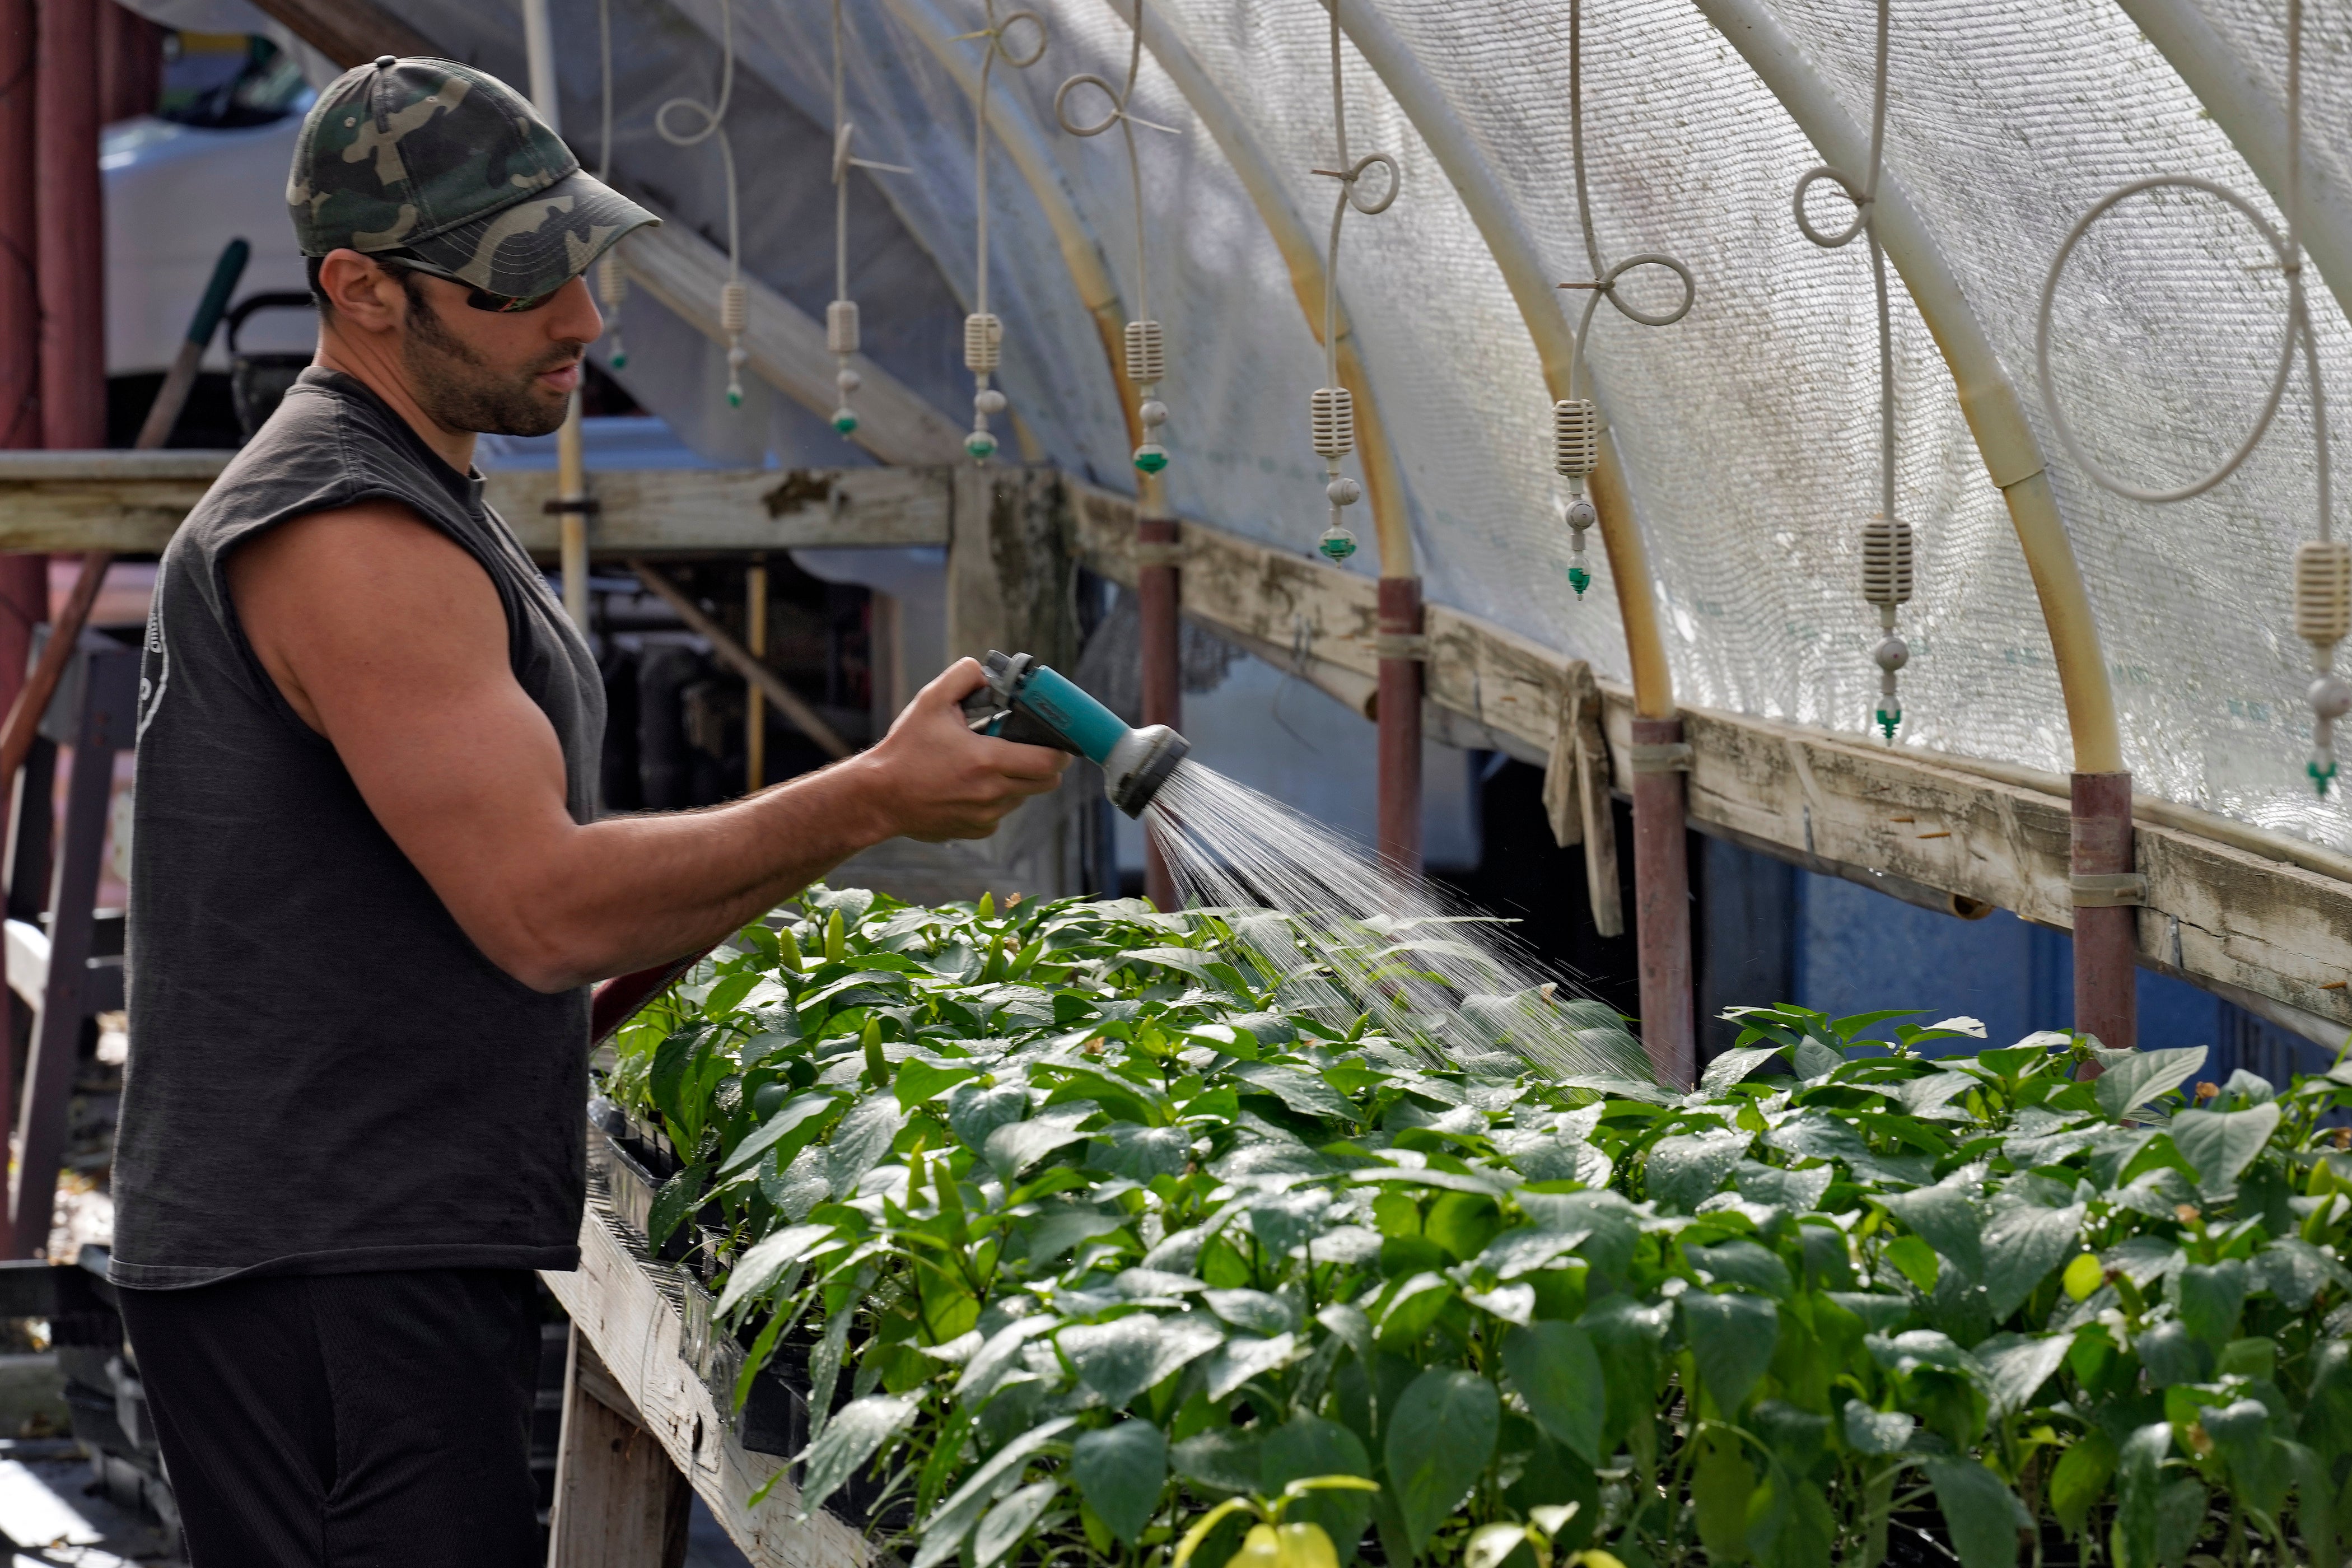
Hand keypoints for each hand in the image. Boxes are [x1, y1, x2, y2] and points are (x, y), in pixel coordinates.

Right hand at [858, 659, 1072, 841]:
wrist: (878, 797)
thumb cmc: (905, 749)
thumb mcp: (930, 702)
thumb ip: (963, 678)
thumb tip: (986, 672)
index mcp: (988, 760)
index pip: (1050, 762)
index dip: (1060, 750)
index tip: (1056, 740)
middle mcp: (992, 792)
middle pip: (1047, 783)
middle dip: (1045, 765)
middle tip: (1028, 749)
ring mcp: (985, 816)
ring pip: (1023, 797)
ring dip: (1017, 781)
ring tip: (989, 765)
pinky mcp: (976, 830)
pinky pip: (1000, 815)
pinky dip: (995, 801)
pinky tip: (970, 786)